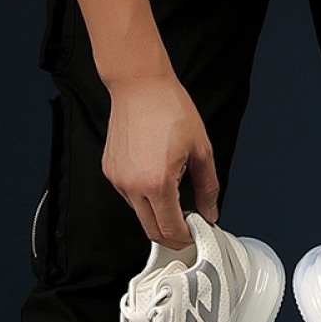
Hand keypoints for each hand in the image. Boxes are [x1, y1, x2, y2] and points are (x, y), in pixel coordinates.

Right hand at [102, 74, 218, 247]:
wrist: (139, 84)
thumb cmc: (169, 109)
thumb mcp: (201, 151)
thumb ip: (207, 188)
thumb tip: (210, 212)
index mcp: (157, 183)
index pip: (170, 229)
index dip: (185, 237)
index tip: (195, 233)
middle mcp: (133, 186)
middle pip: (152, 230)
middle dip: (172, 234)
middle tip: (188, 226)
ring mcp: (118, 180)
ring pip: (140, 214)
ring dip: (158, 215)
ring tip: (174, 195)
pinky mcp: (110, 171)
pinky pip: (129, 197)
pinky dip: (144, 198)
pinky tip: (156, 180)